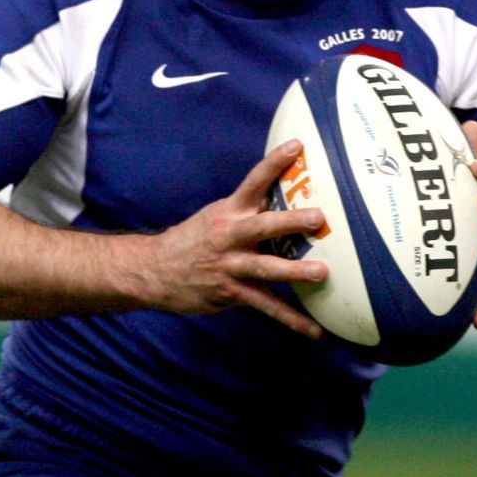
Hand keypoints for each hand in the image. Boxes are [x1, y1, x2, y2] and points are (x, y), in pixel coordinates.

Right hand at [140, 140, 329, 336]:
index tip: (296, 146)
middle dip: (291, 221)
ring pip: (266, 268)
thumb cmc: (194, 240)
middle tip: (319, 218)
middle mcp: (231, 236)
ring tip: (322, 273)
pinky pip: (266, 307)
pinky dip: (292, 320)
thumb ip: (249, 210)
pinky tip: (315, 331)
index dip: (274, 163)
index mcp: (229, 211)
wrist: (155, 271)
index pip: (254, 181)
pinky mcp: (232, 292)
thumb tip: (288, 196)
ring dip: (295, 271)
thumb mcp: (217, 216)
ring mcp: (231, 266)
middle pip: (264, 226)